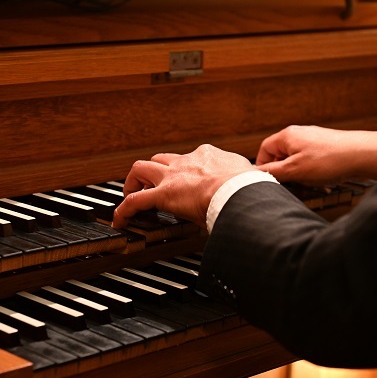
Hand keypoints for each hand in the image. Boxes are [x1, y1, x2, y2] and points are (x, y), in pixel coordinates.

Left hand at [112, 144, 254, 229]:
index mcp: (208, 157)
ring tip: (132, 196)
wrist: (240, 190)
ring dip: (134, 182)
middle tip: (152, 187)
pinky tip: (120, 220)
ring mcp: (173, 176)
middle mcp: (187, 161)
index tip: (186, 182)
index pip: (190, 159)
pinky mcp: (163, 195)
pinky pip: (135, 201)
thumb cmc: (248, 187)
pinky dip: (124, 210)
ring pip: (141, 169)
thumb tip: (256, 186)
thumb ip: (245, 179)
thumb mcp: (248, 176)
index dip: (184, 171)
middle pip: (161, 160)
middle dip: (154, 172)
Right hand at [255, 125, 376, 185]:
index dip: (263, 166)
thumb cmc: (330, 160)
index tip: (267, 179)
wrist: (363, 154)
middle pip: (280, 155)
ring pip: (296, 160)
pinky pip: (310, 161)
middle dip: (284, 172)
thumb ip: (273, 172)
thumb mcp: (295, 170)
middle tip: (290, 183)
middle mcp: (299, 134)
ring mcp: (313, 140)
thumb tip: (257, 173)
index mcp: (287, 136)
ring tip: (310, 182)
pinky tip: (322, 180)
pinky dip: (312, 172)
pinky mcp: (326, 147)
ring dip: (299, 174)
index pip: (264, 149)